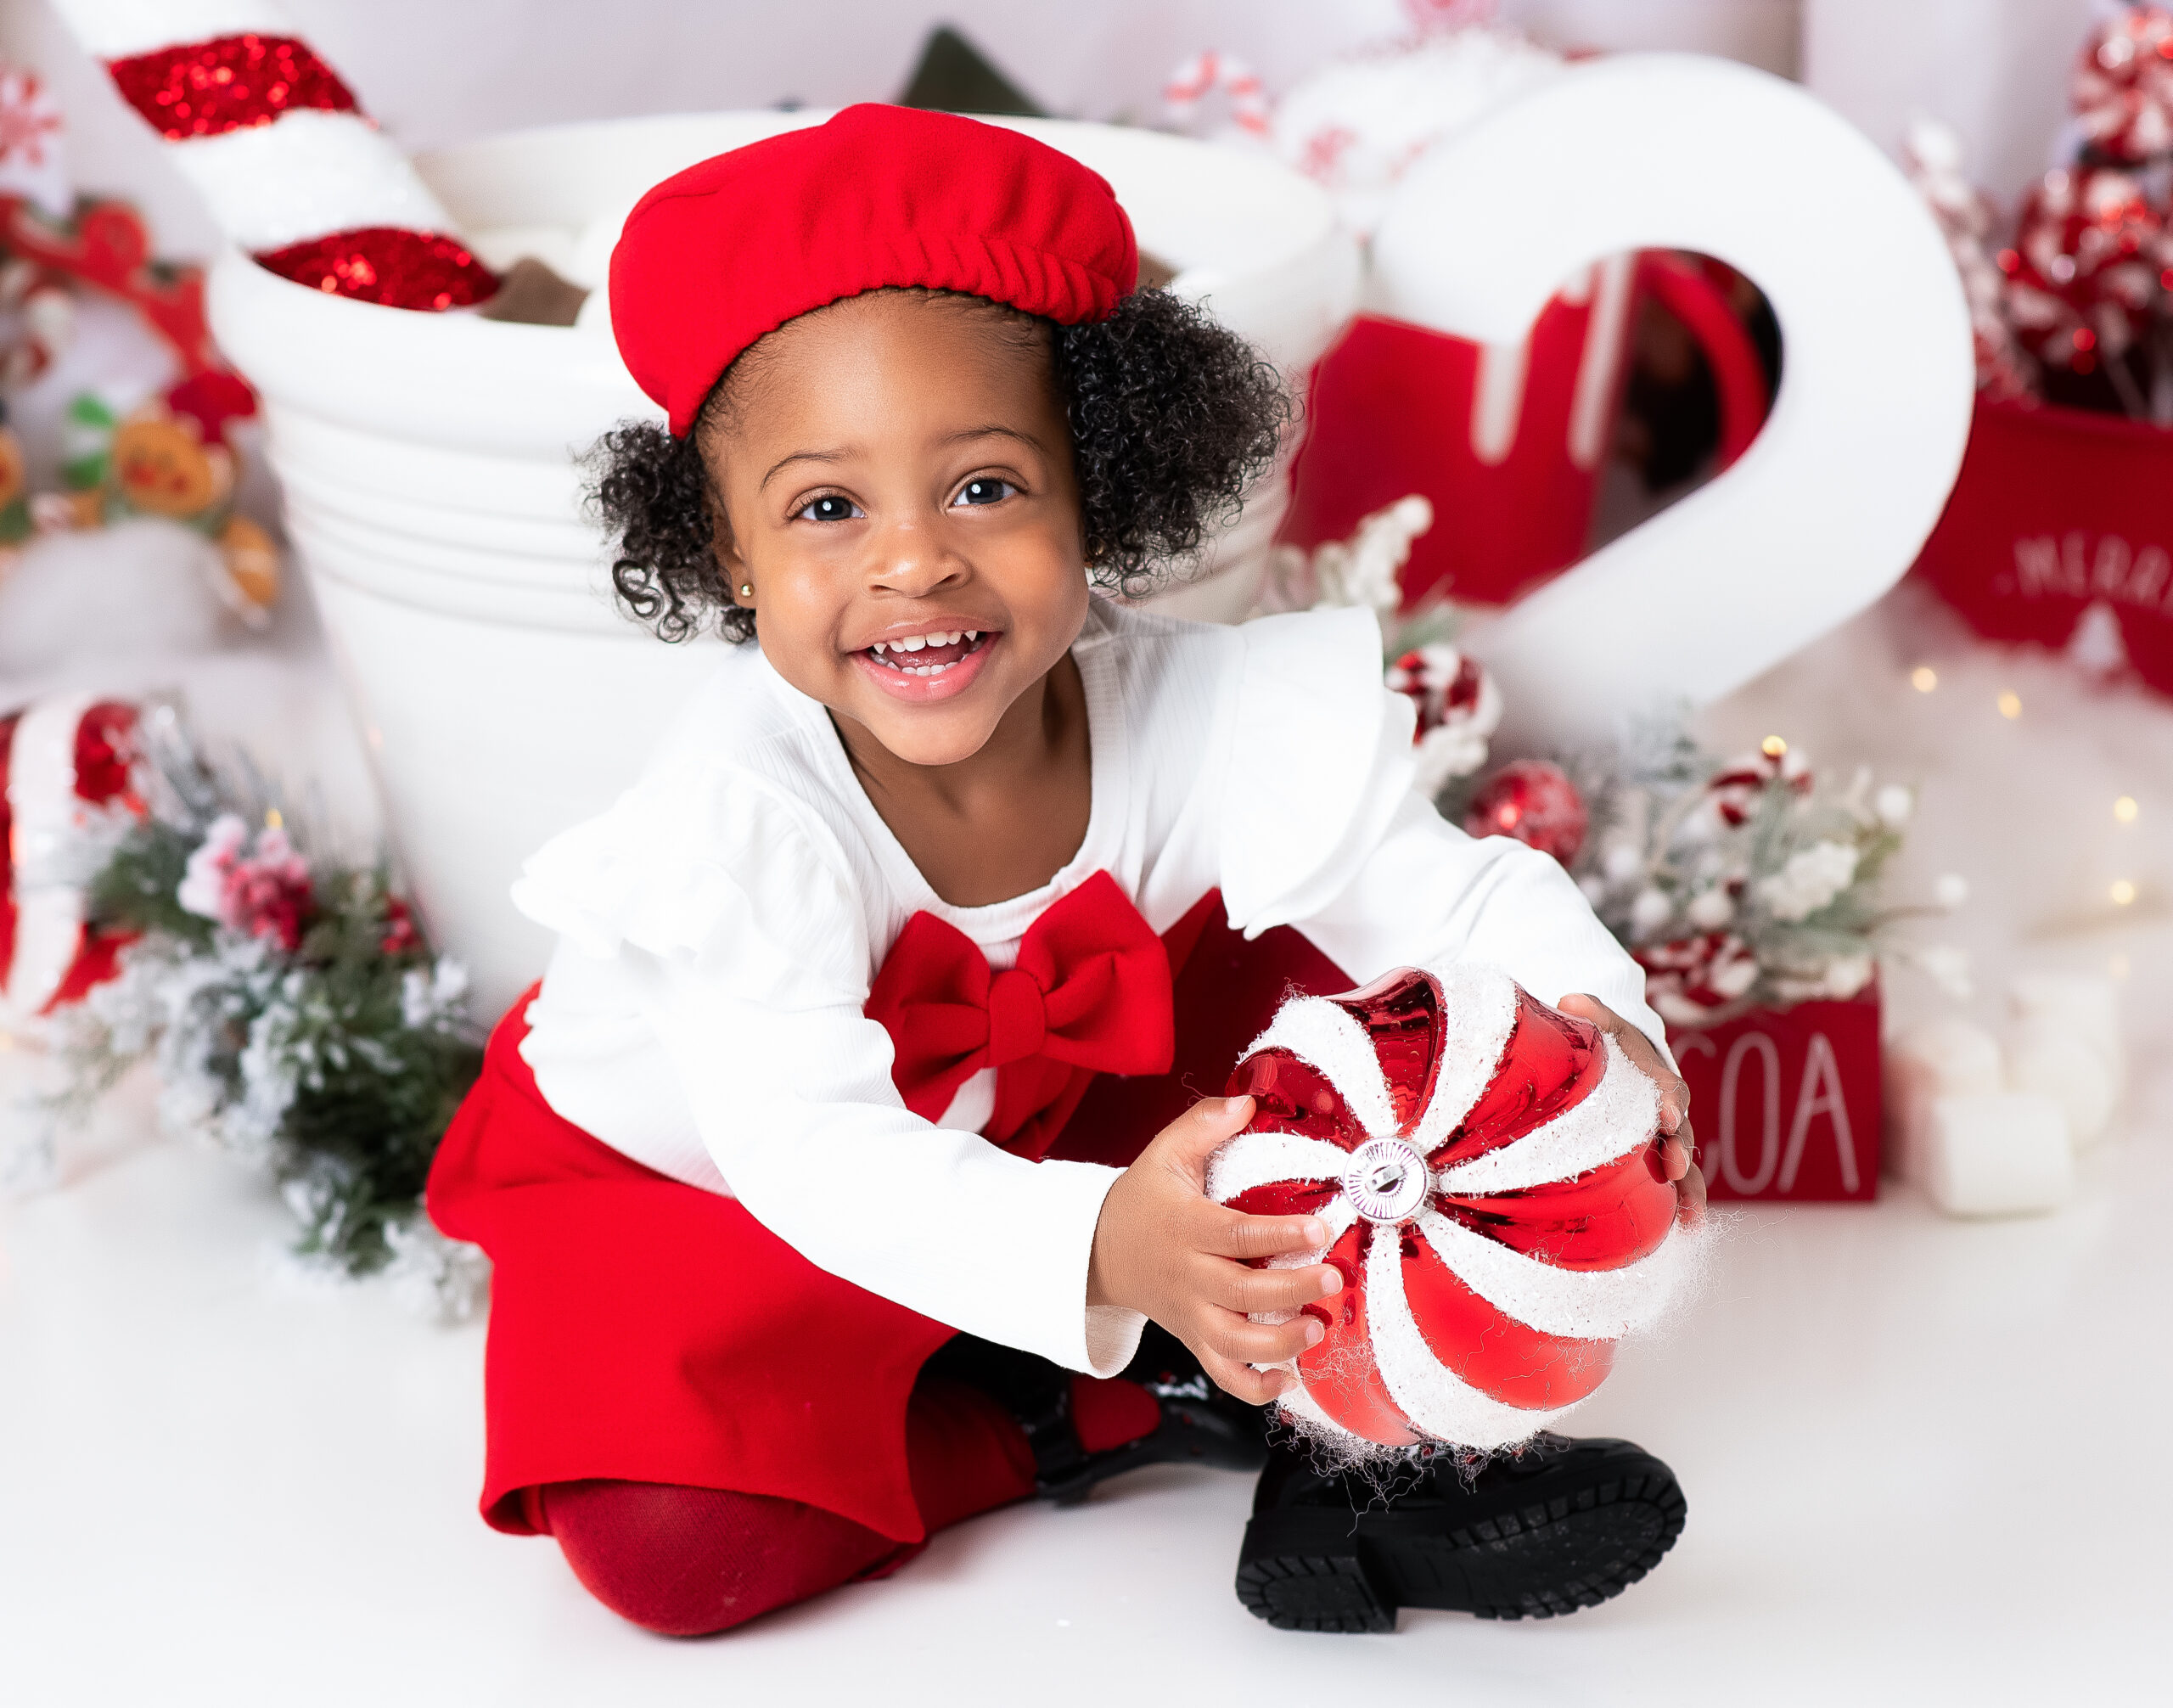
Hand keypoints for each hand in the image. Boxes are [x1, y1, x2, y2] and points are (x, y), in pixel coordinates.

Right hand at [1087, 1094, 1342, 1403]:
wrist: (1100, 1251)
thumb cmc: (1143, 1200)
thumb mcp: (1164, 1154)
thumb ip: (1204, 1125)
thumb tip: (1249, 1099)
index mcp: (1185, 1227)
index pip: (1235, 1234)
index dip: (1279, 1234)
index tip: (1320, 1229)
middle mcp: (1188, 1277)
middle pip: (1242, 1292)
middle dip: (1292, 1289)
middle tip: (1333, 1277)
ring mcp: (1191, 1314)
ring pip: (1234, 1343)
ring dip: (1279, 1343)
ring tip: (1316, 1329)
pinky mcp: (1194, 1339)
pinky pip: (1223, 1375)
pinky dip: (1255, 1387)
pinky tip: (1290, 1379)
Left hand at [1558, 993, 1706, 1228]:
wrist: (1616, 1059)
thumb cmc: (1605, 1042)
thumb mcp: (1597, 1022)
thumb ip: (1589, 1013)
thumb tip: (1570, 1001)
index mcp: (1653, 1074)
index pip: (1665, 1085)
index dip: (1666, 1096)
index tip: (1664, 1110)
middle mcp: (1665, 1109)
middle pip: (1679, 1128)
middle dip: (1679, 1146)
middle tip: (1674, 1162)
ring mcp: (1663, 1137)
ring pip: (1684, 1162)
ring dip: (1689, 1187)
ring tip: (1690, 1216)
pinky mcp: (1656, 1159)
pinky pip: (1674, 1183)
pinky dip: (1682, 1204)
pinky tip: (1685, 1230)